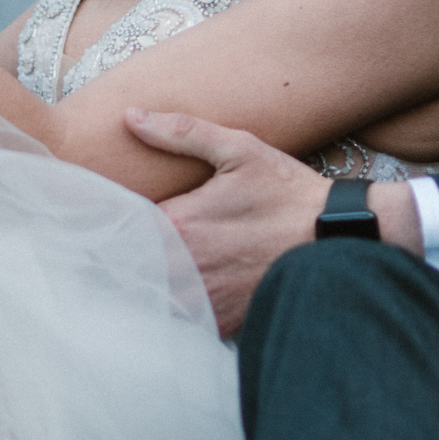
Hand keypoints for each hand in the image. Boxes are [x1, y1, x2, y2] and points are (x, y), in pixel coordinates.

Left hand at [130, 109, 425, 335]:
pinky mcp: (224, 322)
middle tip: (112, 251)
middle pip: (131, 270)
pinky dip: (179, 311)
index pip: (121, 230)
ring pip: (153, 300)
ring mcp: (205, 300)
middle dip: (123, 260)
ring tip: (143, 274)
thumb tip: (131, 116)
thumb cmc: (288, 193)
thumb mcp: (239, 150)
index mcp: (180, 224)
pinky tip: (182, 296)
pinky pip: (185, 323)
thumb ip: (181, 132)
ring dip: (148, 287)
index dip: (111, 226)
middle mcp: (186, 267)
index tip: (101, 222)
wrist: (337, 239)